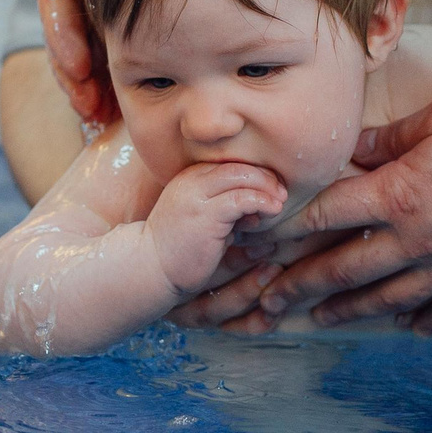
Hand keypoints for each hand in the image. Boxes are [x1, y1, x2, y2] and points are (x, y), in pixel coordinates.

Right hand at [38, 0, 194, 125]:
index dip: (63, 33)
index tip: (80, 72)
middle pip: (67, 19)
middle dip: (75, 69)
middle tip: (90, 109)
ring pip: (89, 30)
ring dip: (92, 75)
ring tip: (104, 115)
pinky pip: (114, 27)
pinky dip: (117, 62)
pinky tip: (124, 95)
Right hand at [146, 162, 286, 294]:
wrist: (149, 267)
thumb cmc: (179, 249)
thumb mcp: (205, 222)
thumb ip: (227, 210)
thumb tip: (257, 210)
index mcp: (191, 178)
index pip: (229, 164)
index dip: (255, 173)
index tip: (272, 187)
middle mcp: (192, 180)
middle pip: (237, 165)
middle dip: (265, 177)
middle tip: (282, 192)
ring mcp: (197, 195)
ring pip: (241, 177)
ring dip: (267, 188)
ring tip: (280, 202)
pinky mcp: (205, 214)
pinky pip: (241, 199)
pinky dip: (261, 202)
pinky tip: (272, 210)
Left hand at [184, 87, 431, 334]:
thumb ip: (388, 140)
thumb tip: (349, 150)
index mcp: (402, 195)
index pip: (327, 217)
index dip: (284, 231)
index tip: (254, 244)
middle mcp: (421, 240)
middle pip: (347, 271)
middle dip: (300, 288)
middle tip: (266, 303)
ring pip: (391, 300)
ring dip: (350, 311)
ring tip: (320, 319)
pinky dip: (425, 322)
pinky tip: (408, 326)